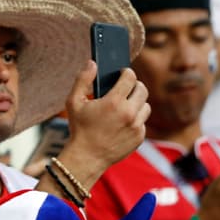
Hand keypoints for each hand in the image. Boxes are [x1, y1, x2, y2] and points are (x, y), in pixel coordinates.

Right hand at [56, 62, 150, 183]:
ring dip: (137, 102)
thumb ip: (82, 79)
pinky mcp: (139, 137)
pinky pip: (143, 121)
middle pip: (142, 89)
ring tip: (125, 103)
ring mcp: (136, 126)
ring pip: (146, 105)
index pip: (130, 78)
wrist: (87, 157)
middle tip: (126, 86)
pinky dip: (135, 118)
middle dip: (135, 85)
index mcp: (113, 102)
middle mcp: (129, 113)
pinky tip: (123, 120)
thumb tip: (92, 63)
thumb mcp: (73, 101)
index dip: (126, 72)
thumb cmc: (79, 128)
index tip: (122, 72)